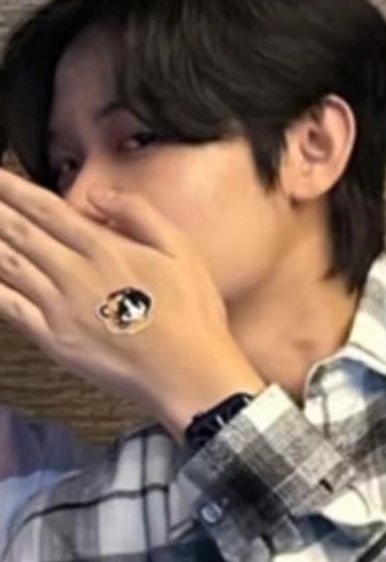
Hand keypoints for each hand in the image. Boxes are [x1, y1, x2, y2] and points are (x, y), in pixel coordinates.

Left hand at [0, 169, 264, 439]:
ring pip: (9, 266)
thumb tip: (98, 195)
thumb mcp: (180, 248)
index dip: (14, 189)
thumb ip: (139, 213)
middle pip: (20, 233)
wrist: (188, 372)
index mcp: (105, 248)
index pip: (47, 210)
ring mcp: (61, 309)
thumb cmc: (191, 313)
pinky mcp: (55, 340)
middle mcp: (75, 274)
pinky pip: (11, 309)